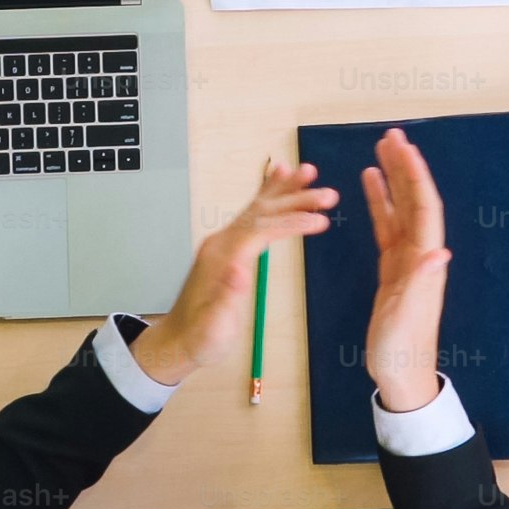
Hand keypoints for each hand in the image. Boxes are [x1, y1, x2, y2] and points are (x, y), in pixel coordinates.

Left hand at [129, 159, 337, 384]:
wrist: (178, 338)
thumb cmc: (201, 337)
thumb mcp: (213, 327)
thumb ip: (225, 299)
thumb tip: (240, 269)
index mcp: (222, 258)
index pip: (261, 230)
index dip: (291, 223)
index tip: (321, 222)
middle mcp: (221, 242)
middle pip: (263, 212)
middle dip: (296, 200)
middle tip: (330, 195)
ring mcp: (223, 240)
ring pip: (258, 206)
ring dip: (285, 189)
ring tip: (309, 170)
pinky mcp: (228, 244)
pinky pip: (251, 212)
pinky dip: (268, 193)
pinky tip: (280, 176)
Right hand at [361, 128, 451, 412]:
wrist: (400, 376)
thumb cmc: (402, 351)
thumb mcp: (407, 319)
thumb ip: (420, 284)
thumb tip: (439, 252)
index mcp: (424, 263)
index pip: (423, 210)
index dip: (416, 178)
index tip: (404, 149)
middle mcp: (420, 255)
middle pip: (415, 201)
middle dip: (405, 167)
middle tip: (392, 135)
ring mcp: (406, 260)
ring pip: (400, 208)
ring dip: (393, 178)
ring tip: (381, 148)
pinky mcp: (392, 268)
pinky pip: (387, 226)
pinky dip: (380, 201)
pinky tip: (370, 183)